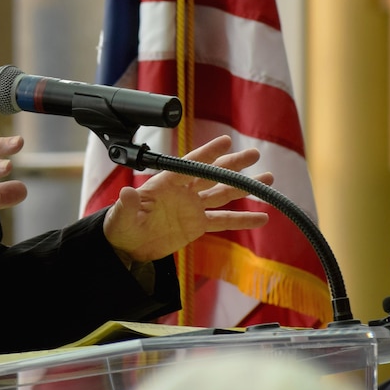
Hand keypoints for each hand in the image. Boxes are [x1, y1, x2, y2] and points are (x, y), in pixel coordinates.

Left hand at [103, 135, 271, 263]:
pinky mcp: (197, 225)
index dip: (207, 153)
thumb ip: (127, 204)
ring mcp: (192, 207)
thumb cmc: (120, 226)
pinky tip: (262, 217)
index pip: (190, 165)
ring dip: (244, 187)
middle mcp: (182, 191)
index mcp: (165, 183)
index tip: (226, 141)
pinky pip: (223, 221)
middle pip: (212, 174)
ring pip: (223, 194)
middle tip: (254, 153)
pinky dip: (242, 219)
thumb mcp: (121, 216)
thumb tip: (126, 192)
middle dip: (233, 164)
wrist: (126, 247)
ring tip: (268, 179)